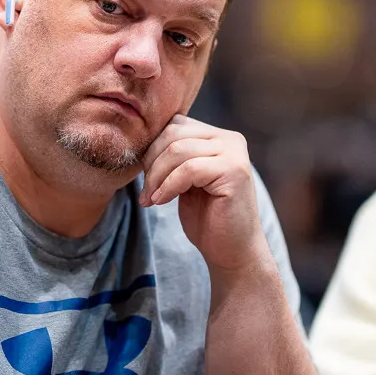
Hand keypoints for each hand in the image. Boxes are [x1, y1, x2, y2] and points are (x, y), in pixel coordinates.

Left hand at [140, 115, 266, 271]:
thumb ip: (174, 156)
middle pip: (173, 133)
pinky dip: (168, 186)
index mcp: (218, 136)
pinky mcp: (234, 171)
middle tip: (145, 191)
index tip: (144, 177)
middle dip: (151, 162)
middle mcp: (230, 139)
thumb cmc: (207, 217)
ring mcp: (234, 153)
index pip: (174, 124)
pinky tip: (161, 201)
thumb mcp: (185, 179)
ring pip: (178, 150)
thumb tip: (141, 140)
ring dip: (156, 176)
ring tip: (151, 198)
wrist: (231, 250)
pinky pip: (188, 169)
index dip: (152, 149)